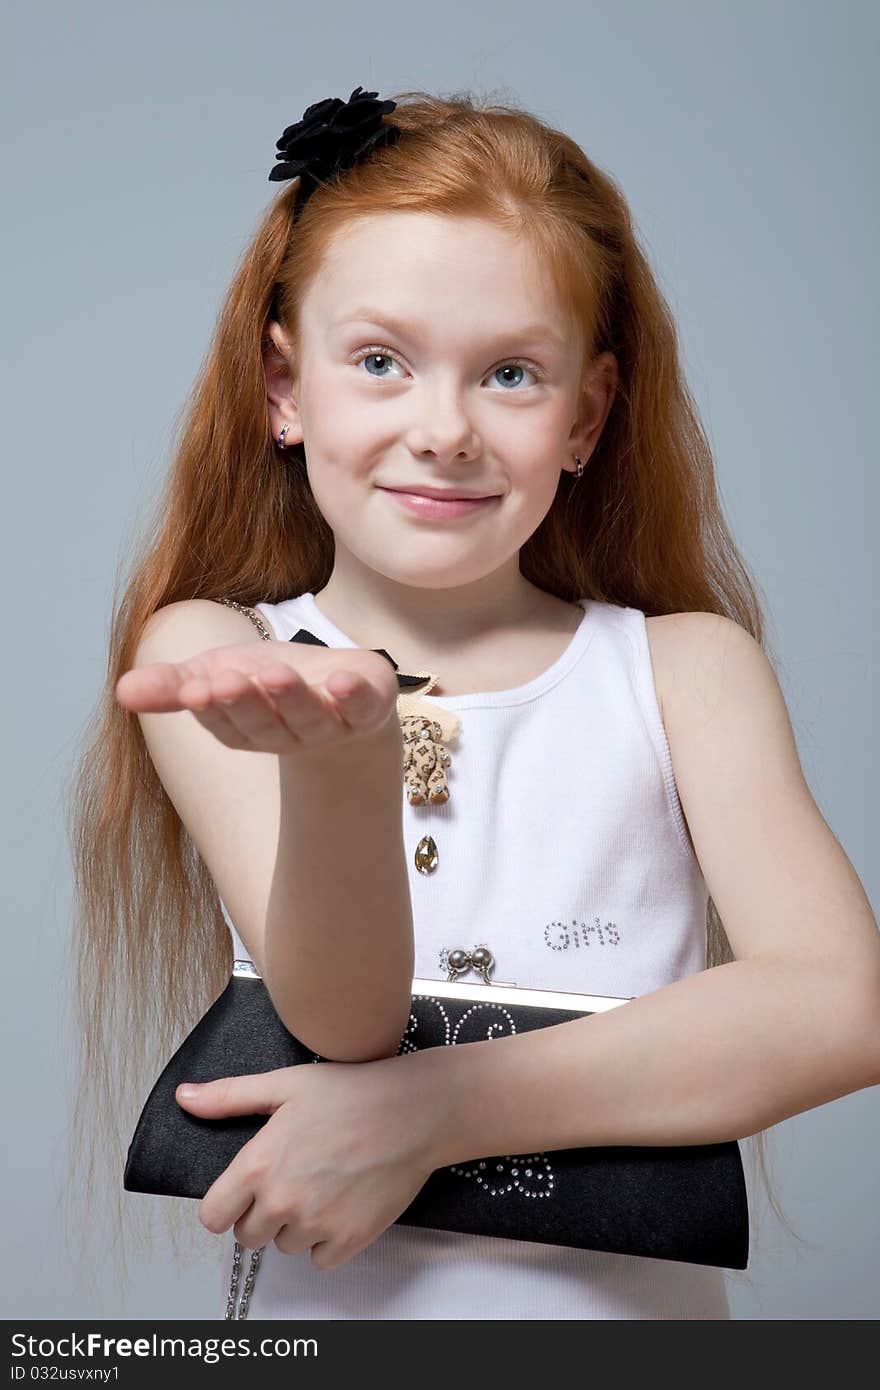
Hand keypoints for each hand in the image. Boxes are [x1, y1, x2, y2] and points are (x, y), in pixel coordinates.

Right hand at [115, 639, 401, 755]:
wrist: (345, 692)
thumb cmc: (271, 683)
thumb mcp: (217, 674)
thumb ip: (174, 685)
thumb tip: (121, 691)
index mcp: (249, 728)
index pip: (226, 722)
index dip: (211, 707)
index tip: (194, 689)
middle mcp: (289, 733)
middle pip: (266, 725)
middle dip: (246, 703)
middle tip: (225, 681)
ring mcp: (332, 724)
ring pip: (310, 717)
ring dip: (293, 698)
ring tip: (277, 675)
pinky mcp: (369, 707)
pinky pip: (363, 705)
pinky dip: (355, 694)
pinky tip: (345, 680)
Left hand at [175, 1055, 437, 1268]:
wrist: (413, 1110)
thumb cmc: (353, 1091)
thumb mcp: (286, 1083)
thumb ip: (230, 1096)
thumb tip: (185, 1098)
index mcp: (259, 1164)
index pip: (213, 1216)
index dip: (225, 1205)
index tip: (242, 1194)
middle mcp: (282, 1200)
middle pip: (248, 1236)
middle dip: (262, 1213)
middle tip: (292, 1180)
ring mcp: (316, 1224)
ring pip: (286, 1246)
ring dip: (297, 1226)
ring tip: (323, 1186)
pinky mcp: (348, 1240)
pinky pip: (320, 1260)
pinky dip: (328, 1240)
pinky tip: (342, 1204)